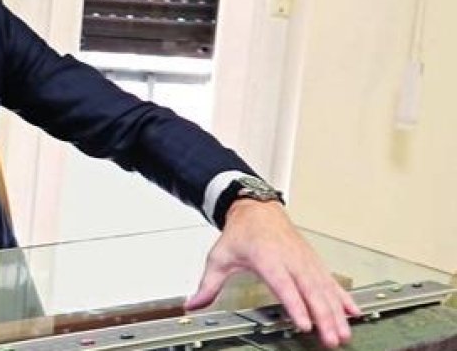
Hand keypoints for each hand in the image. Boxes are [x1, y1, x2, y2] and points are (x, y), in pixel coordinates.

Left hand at [184, 200, 361, 348]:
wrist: (257, 209)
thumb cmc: (241, 232)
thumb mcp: (220, 256)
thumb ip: (209, 284)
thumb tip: (192, 304)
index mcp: (267, 257)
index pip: (283, 285)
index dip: (294, 305)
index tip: (303, 323)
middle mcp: (290, 259)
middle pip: (310, 291)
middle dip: (323, 316)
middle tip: (330, 338)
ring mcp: (305, 261)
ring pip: (325, 288)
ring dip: (337, 312)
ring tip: (344, 333)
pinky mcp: (314, 262)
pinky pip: (331, 282)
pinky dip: (344, 297)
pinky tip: (354, 312)